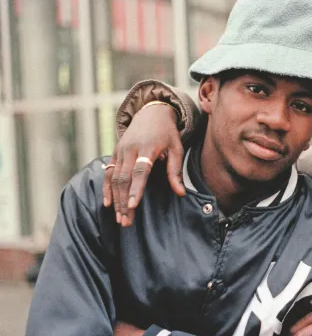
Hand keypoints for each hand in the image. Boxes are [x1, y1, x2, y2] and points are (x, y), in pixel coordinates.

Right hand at [103, 104, 184, 226]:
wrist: (151, 113)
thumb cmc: (167, 133)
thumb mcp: (176, 148)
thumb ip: (175, 171)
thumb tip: (181, 194)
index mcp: (147, 147)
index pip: (140, 171)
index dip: (135, 189)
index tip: (132, 206)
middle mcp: (130, 149)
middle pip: (124, 179)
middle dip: (123, 202)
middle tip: (126, 222)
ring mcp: (120, 150)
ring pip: (114, 178)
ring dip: (115, 199)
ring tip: (120, 219)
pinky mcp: (115, 152)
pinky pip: (108, 173)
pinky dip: (106, 189)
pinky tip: (107, 204)